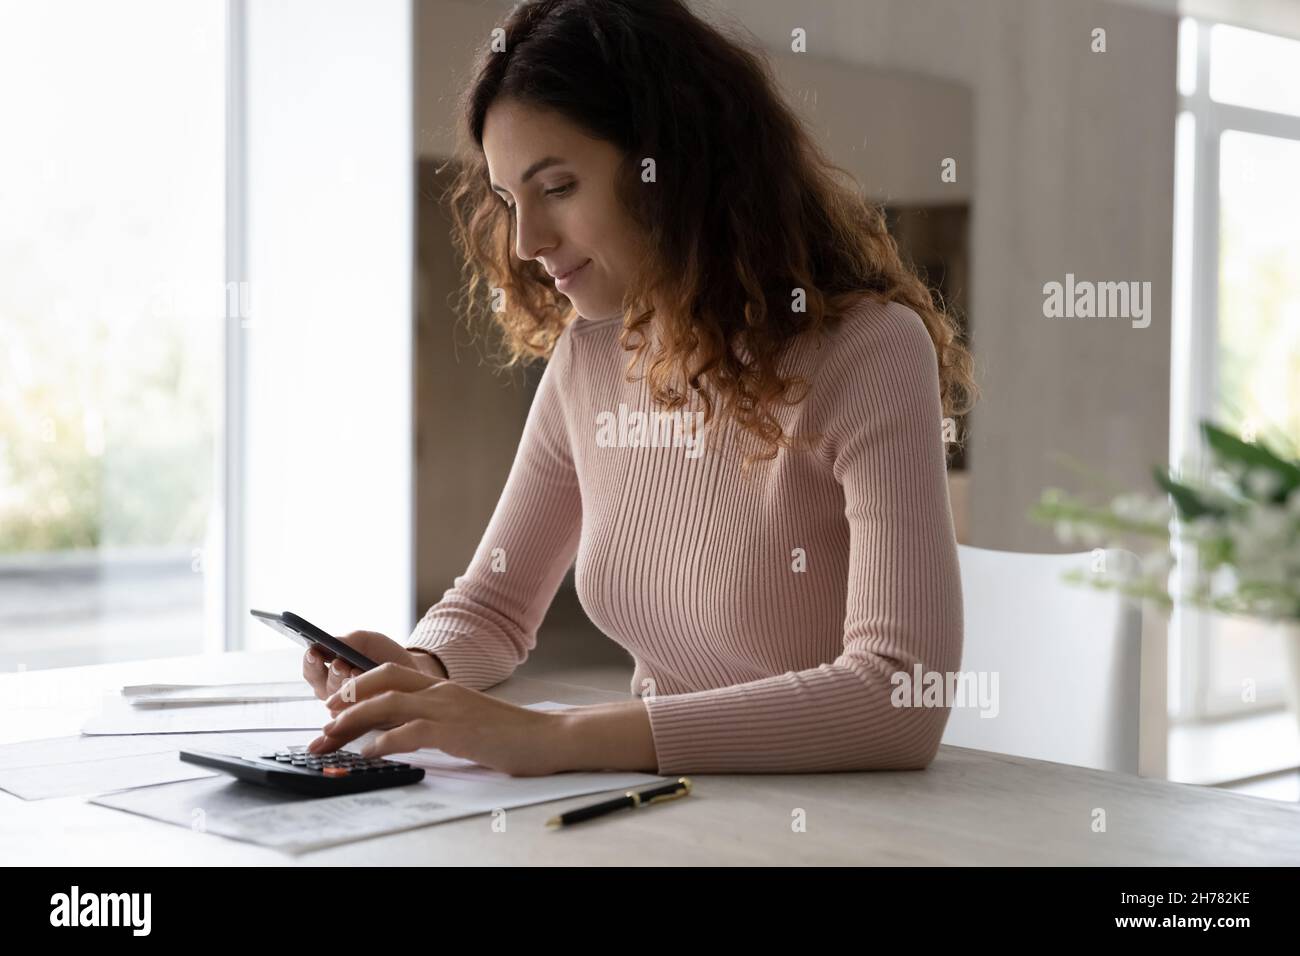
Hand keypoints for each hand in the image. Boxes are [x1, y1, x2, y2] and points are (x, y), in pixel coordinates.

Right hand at [301, 630, 445, 707]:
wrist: (412, 668)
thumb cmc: (382, 654)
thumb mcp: (365, 641)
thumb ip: (346, 641)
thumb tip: (324, 643)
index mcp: (329, 673)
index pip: (312, 670)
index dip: (310, 662)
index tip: (314, 652)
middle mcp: (335, 695)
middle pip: (323, 689)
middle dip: (332, 675)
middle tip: (340, 664)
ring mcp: (350, 710)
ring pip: (339, 705)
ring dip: (347, 689)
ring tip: (357, 674)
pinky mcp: (366, 722)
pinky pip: (358, 719)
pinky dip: (361, 706)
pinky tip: (368, 695)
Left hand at [306, 663, 567, 776]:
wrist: (548, 737)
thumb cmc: (512, 734)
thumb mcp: (469, 720)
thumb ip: (439, 720)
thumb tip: (404, 734)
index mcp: (444, 688)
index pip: (392, 675)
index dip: (360, 686)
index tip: (338, 705)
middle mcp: (442, 691)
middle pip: (381, 682)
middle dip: (347, 699)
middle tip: (325, 720)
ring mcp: (448, 708)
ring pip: (387, 704)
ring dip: (354, 719)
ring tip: (332, 735)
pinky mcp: (455, 730)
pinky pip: (408, 731)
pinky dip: (383, 741)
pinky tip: (369, 752)